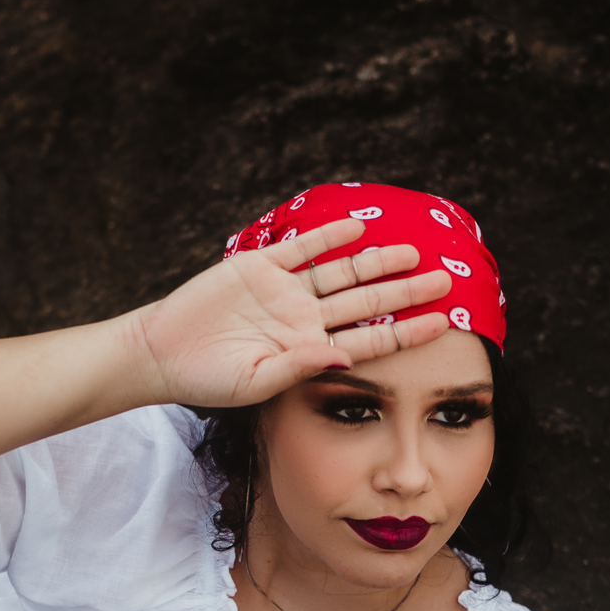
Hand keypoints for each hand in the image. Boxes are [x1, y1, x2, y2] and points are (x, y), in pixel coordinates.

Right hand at [130, 218, 450, 408]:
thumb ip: (301, 367)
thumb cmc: (208, 379)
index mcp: (310, 352)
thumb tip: (346, 360)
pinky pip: (304, 248)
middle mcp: (305, 319)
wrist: (163, 352)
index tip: (442, 325)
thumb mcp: (257, 383)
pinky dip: (330, 237)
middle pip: (367, 302)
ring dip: (378, 262)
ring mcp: (286, 292)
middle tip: (446, 281)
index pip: (370, 341)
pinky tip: (359, 227)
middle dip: (406, 292)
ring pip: (343, 272)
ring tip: (414, 252)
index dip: (407, 333)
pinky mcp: (261, 267)